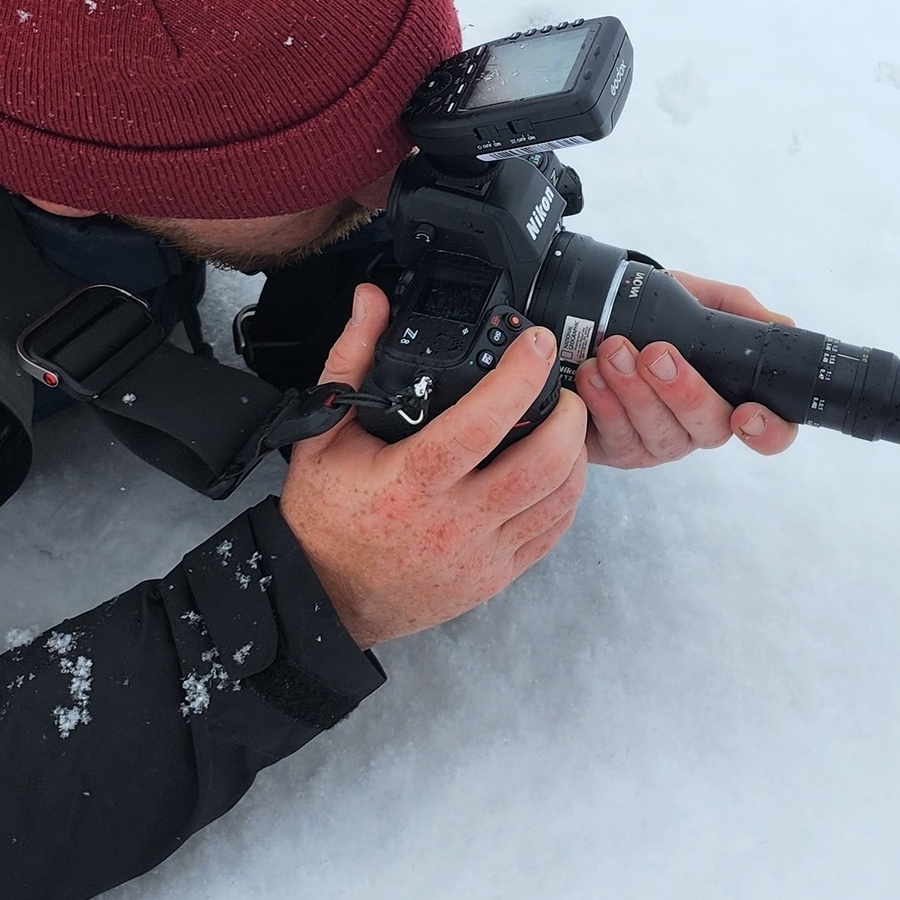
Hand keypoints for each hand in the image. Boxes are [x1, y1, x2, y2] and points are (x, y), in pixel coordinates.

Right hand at [279, 286, 589, 646]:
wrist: (323, 597)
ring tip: (564, 423)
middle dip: (568, 415)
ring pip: (559, 498)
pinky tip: (557, 470)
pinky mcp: (495, 576)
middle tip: (562, 388)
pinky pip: (552, 532)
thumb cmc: (324, 519)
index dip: (519, 377)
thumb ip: (351, 361)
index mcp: (413, 481)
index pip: (483, 423)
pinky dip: (567, 494)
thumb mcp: (324, 435)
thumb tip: (370, 302)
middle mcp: (454, 521)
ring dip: (576, 452)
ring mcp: (480, 553)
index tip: (536, 343)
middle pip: (542, 463)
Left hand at [574, 270, 803, 468]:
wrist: (592, 322)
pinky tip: (593, 376)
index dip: (768, 431)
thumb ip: (736, 307)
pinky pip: (619, 437)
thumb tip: (778, 323)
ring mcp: (662, 442)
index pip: (771, 430)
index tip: (746, 412)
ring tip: (613, 350)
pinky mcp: (622, 450)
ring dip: (635, 392)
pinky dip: (603, 403)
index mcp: (731, 396)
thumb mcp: (696, 298)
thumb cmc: (655, 316)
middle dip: (683, 392)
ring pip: (661, 434)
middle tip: (656, 354)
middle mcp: (701, 425)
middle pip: (710, 430)